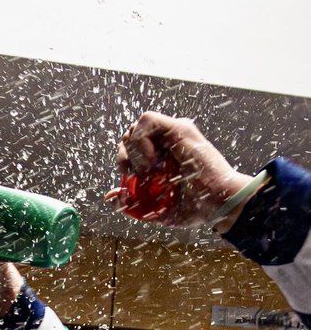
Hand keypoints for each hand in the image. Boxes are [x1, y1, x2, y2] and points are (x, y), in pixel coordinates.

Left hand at [110, 112, 251, 228]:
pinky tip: (151, 162)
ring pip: (136, 125)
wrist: (219, 204)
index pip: (132, 146)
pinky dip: (141, 141)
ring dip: (133, 149)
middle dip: (124, 154)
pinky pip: (147, 120)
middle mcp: (169, 141)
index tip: (129, 178)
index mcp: (164, 156)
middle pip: (130, 134)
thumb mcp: (155, 209)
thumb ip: (132, 202)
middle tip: (134, 175)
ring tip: (147, 170)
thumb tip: (109, 196)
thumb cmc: (195, 207)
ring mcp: (175, 133)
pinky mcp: (180, 128)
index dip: (124, 159)